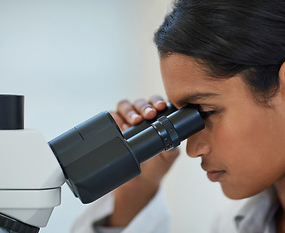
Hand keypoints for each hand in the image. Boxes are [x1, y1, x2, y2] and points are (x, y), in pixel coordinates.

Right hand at [107, 96, 178, 226]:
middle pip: (140, 103)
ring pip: (125, 106)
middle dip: (144, 107)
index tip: (161, 107)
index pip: (156, 103)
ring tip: (134, 121)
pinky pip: (112, 117)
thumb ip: (172, 143)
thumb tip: (173, 134)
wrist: (141, 181)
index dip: (158, 102)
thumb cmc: (157, 164)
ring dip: (130, 111)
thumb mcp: (170, 154)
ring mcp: (125, 120)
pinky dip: (116, 119)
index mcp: (156, 118)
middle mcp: (140, 115)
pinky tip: (122, 127)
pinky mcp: (113, 128)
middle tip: (149, 114)